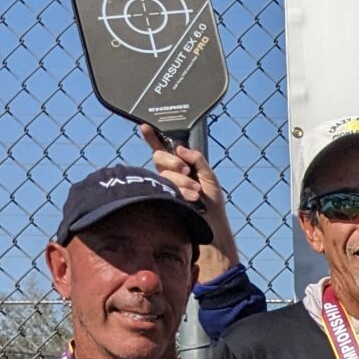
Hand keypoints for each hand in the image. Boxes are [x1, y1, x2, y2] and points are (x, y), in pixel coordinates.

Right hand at [138, 122, 239, 267]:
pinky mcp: (162, 200)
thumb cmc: (212, 208)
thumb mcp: (210, 179)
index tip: (145, 127)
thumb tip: (180, 148)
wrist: (212, 231)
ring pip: (164, 173)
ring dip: (182, 181)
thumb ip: (198, 160)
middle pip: (160, 158)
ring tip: (196, 194)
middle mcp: (169, 177)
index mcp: (181, 169)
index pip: (163, 151)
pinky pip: (165, 186)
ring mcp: (163, 188)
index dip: (153, 138)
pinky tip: (190, 199)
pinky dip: (180, 190)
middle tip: (187, 172)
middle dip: (174, 162)